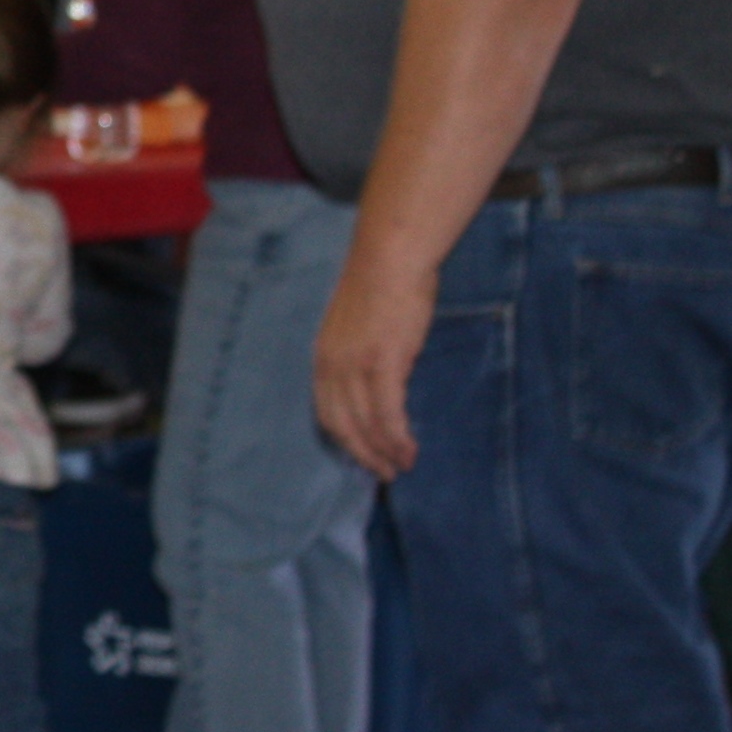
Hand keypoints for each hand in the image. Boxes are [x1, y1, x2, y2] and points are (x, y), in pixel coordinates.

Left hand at [310, 247, 436, 482]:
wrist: (390, 257)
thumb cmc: (381, 284)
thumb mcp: (355, 324)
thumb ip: (358, 354)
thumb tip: (376, 379)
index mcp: (322, 356)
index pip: (326, 411)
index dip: (344, 439)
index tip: (362, 455)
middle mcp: (332, 366)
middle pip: (342, 426)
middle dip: (363, 454)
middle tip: (384, 474)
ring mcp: (355, 366)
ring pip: (366, 425)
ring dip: (384, 452)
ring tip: (402, 467)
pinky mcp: (383, 364)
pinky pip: (388, 414)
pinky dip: (397, 437)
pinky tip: (409, 450)